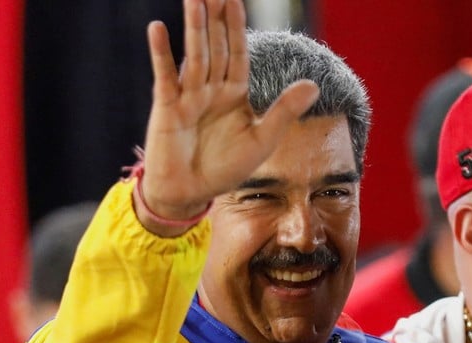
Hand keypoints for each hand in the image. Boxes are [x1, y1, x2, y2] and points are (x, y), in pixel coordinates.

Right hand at [138, 0, 318, 234]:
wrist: (190, 195)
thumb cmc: (224, 170)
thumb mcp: (262, 141)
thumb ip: (284, 111)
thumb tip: (314, 85)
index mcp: (233, 94)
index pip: (237, 52)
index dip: (236, 25)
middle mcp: (210, 89)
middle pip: (215, 45)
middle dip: (215, 17)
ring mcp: (187, 96)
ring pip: (195, 55)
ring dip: (195, 27)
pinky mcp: (167, 108)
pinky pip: (165, 76)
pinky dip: (161, 53)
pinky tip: (157, 28)